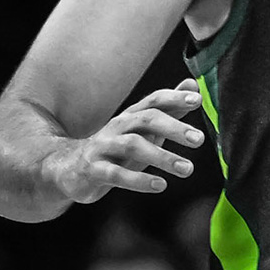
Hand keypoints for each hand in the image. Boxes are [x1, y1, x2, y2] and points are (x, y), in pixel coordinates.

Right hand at [47, 81, 205, 202]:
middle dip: (174, 128)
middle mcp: (117, 127)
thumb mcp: (143, 129)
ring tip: (187, 168)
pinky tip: (160, 185)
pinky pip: (116, 174)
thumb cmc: (117, 147)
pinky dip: (139, 180)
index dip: (175, 98)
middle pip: (146, 120)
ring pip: (132, 146)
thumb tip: (193, 84)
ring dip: (162, 157)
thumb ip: (170, 110)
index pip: (154, 100)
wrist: (70, 168)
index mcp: (131, 116)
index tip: (197, 99)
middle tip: (199, 139)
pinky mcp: (93, 170)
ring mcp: (103, 147)